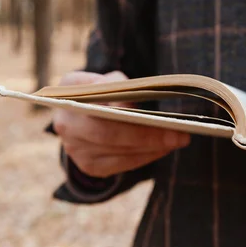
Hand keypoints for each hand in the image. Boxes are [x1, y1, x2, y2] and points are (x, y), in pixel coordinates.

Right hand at [52, 70, 189, 177]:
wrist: (84, 116)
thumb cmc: (102, 93)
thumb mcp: (105, 80)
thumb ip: (116, 83)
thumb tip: (133, 98)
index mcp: (67, 95)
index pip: (95, 101)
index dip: (121, 106)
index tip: (149, 108)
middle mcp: (65, 125)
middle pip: (108, 134)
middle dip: (147, 134)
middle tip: (180, 134)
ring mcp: (76, 149)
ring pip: (118, 152)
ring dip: (152, 148)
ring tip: (178, 140)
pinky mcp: (89, 166)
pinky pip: (122, 165)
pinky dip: (146, 157)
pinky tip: (164, 149)